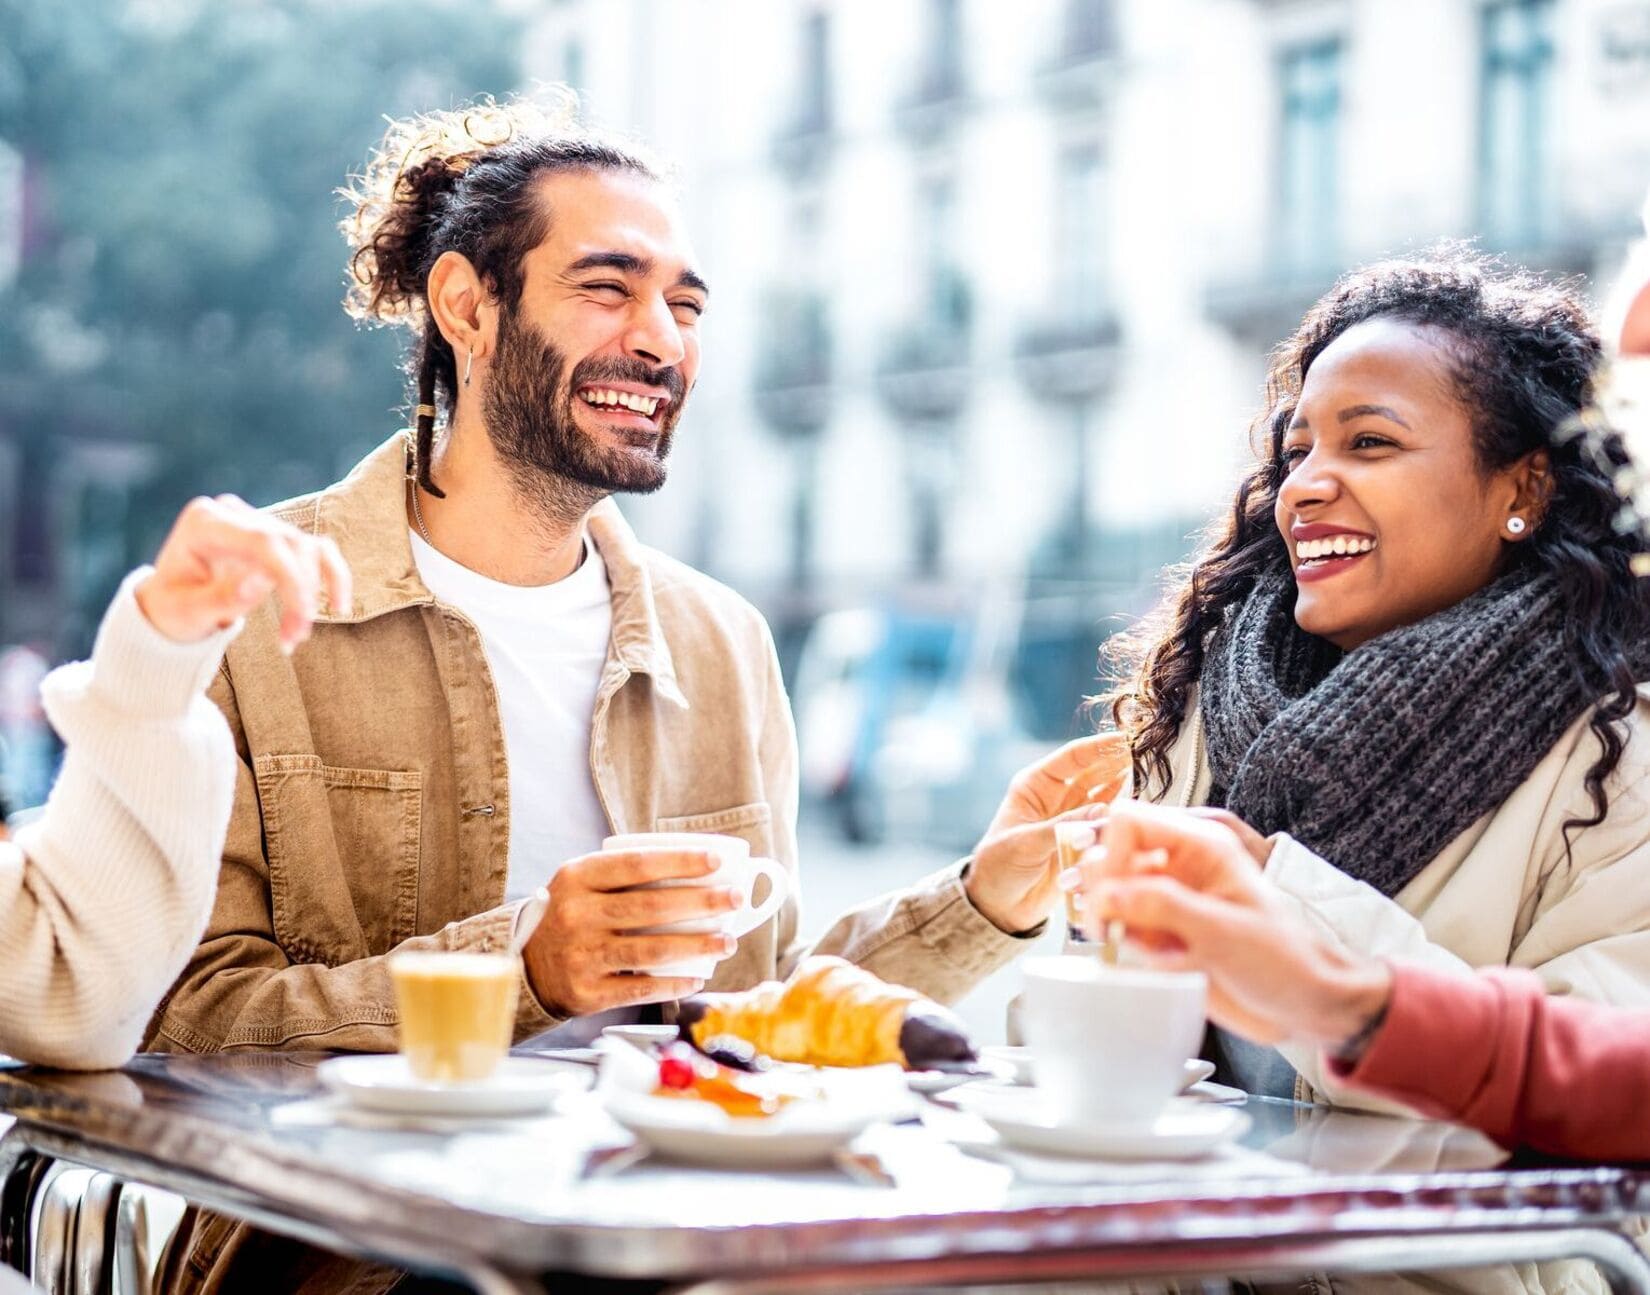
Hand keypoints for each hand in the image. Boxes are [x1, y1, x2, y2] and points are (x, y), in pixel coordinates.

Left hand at [135, 495, 351, 651]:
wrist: (171, 606)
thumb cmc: (173, 609)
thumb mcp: (187, 612)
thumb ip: (222, 597)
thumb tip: (262, 582)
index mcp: (205, 522)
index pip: (263, 540)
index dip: (291, 577)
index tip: (303, 617)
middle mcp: (234, 514)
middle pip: (289, 543)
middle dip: (302, 593)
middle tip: (295, 638)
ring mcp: (258, 522)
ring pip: (308, 548)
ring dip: (316, 592)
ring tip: (299, 634)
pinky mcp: (277, 537)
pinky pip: (316, 551)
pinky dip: (332, 577)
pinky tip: (339, 606)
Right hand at [521, 849, 742, 1017]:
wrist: (523, 966)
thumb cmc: (568, 916)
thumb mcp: (581, 884)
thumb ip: (624, 875)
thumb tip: (695, 870)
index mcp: (578, 878)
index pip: (637, 864)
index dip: (680, 862)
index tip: (717, 861)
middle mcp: (577, 915)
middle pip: (651, 907)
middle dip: (702, 902)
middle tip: (735, 900)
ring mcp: (581, 956)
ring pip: (652, 950)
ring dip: (698, 946)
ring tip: (728, 942)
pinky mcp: (587, 992)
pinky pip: (640, 989)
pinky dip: (674, 984)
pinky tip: (697, 977)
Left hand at [965, 734, 1129, 932]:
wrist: (999, 906)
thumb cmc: (998, 868)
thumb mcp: (1025, 843)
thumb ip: (1062, 827)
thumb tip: (1102, 812)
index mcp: (1034, 786)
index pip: (1071, 758)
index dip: (1098, 747)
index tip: (1124, 738)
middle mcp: (1056, 797)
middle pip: (1094, 772)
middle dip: (1118, 762)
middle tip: (1145, 754)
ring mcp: (1072, 818)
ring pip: (1105, 795)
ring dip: (1124, 786)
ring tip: (1148, 777)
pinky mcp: (1084, 841)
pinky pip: (1107, 822)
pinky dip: (1123, 815)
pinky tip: (1139, 809)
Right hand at [1080, 801, 1391, 1050]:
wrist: (1305, 1005)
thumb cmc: (1283, 960)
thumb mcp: (1222, 931)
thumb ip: (1162, 908)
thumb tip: (1106, 895)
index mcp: (1201, 846)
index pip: (1128, 822)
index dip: (1109, 855)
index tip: (1109, 898)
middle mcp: (1178, 866)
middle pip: (1108, 855)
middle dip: (1101, 892)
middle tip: (1108, 929)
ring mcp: (1168, 900)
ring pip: (1107, 894)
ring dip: (1111, 923)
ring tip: (1144, 951)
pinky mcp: (1162, 932)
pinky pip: (1120, 928)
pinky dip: (1122, 947)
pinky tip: (1154, 965)